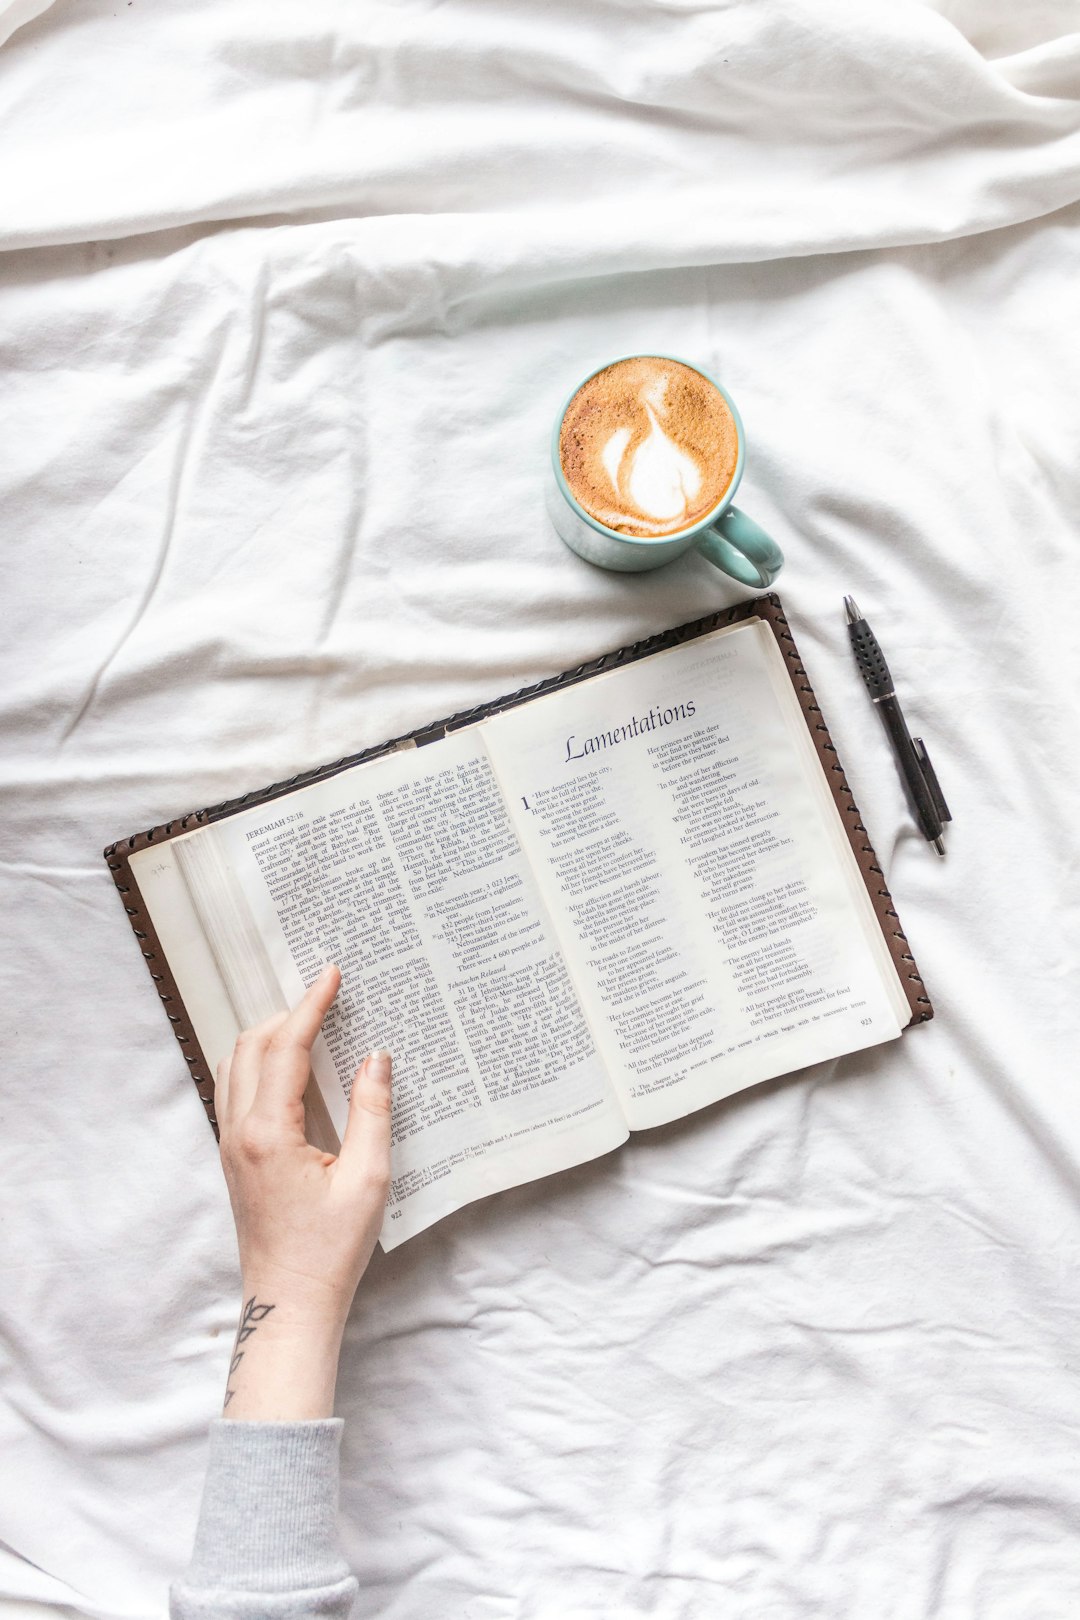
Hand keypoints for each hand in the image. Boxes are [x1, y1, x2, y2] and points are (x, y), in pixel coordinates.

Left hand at [214, 964, 391, 1418]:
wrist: (289, 1305)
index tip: (331, 974)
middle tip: (326, 994)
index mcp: (268, 1132)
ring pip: (235, 1065)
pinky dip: (259, 1062)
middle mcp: (239, 1131)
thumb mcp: (368, 1179)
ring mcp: (230, 1145)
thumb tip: (375, 1058)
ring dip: (268, 1035)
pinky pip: (235, 1090)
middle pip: (251, 1046)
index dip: (310, 1006)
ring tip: (308, 1020)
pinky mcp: (234, 1158)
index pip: (285, 1048)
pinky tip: (289, 1066)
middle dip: (287, 1012)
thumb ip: (372, 1111)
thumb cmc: (330, 1251)